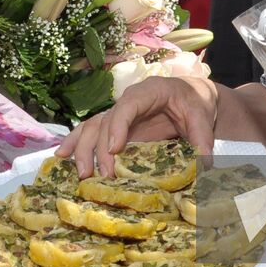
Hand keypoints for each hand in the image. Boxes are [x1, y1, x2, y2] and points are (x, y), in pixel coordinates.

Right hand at [55, 76, 218, 178]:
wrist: (192, 97)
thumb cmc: (195, 102)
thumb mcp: (203, 116)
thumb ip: (203, 138)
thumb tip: (204, 164)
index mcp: (149, 91)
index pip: (128, 105)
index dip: (118, 126)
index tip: (114, 150)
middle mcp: (128, 101)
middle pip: (106, 121)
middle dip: (98, 148)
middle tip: (98, 175)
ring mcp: (119, 114)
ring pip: (92, 127)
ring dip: (82, 148)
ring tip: (79, 173)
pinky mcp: (116, 127)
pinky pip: (91, 132)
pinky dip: (75, 143)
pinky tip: (61, 158)